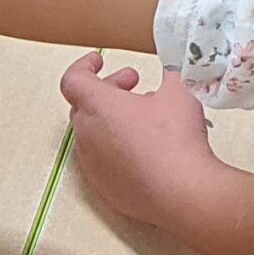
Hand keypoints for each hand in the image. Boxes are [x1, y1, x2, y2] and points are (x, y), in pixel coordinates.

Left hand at [60, 54, 222, 231]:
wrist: (180, 193)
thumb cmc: (175, 140)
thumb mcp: (179, 92)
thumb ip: (170, 74)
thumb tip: (171, 69)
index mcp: (97, 107)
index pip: (73, 80)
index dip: (84, 67)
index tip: (98, 61)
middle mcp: (86, 135)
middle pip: (84, 105)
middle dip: (107, 90)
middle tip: (132, 85)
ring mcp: (91, 163)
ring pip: (93, 133)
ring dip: (112, 120)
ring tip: (144, 116)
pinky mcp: (102, 186)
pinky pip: (103, 159)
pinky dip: (117, 147)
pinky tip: (144, 149)